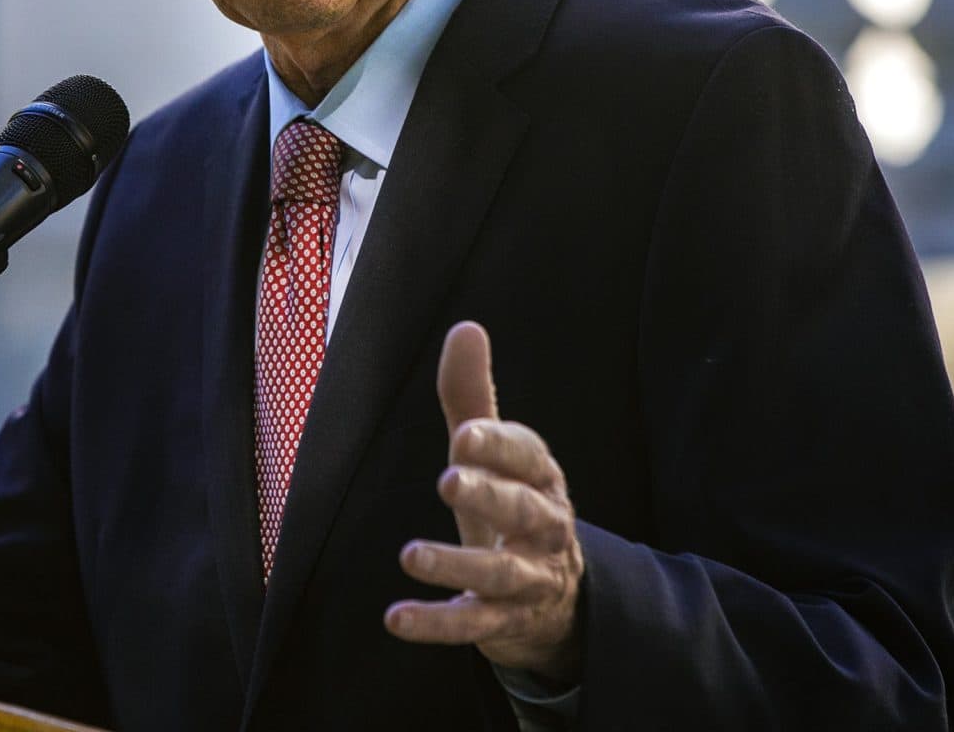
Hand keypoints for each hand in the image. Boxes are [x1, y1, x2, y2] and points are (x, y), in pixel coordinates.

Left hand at [383, 320, 584, 683]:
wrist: (557, 598)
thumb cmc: (512, 506)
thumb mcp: (493, 455)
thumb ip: (473, 397)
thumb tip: (466, 326)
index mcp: (541, 479)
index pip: (528, 456)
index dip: (499, 444)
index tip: (464, 434)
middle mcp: (544, 529)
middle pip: (524, 511)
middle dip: (490, 494)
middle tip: (448, 479)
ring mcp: (528, 580)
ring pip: (499, 575)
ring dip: (455, 565)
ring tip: (410, 554)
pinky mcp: (506, 623)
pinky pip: (474, 626)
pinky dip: (437, 625)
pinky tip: (395, 618)